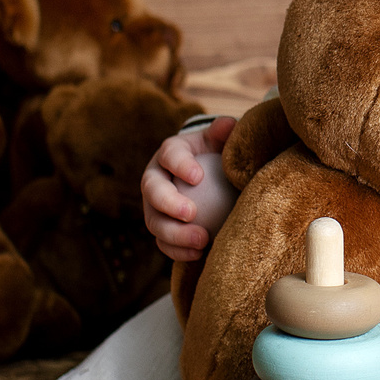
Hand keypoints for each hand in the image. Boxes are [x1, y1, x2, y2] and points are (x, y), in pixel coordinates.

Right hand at [141, 117, 238, 260]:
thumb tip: (228, 125)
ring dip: (174, 234)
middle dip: (168, 203)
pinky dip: (178, 251)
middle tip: (192, 213)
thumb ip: (224, 133)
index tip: (198, 176)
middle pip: (152, 190)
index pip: (169, 155)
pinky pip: (163, 242)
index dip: (179, 165)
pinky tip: (199, 254)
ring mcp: (154, 206)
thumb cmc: (219, 155)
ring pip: (154, 221)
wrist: (211, 176)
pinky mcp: (162, 227)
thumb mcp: (222, 141)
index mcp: (170, 152)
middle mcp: (155, 178)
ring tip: (201, 240)